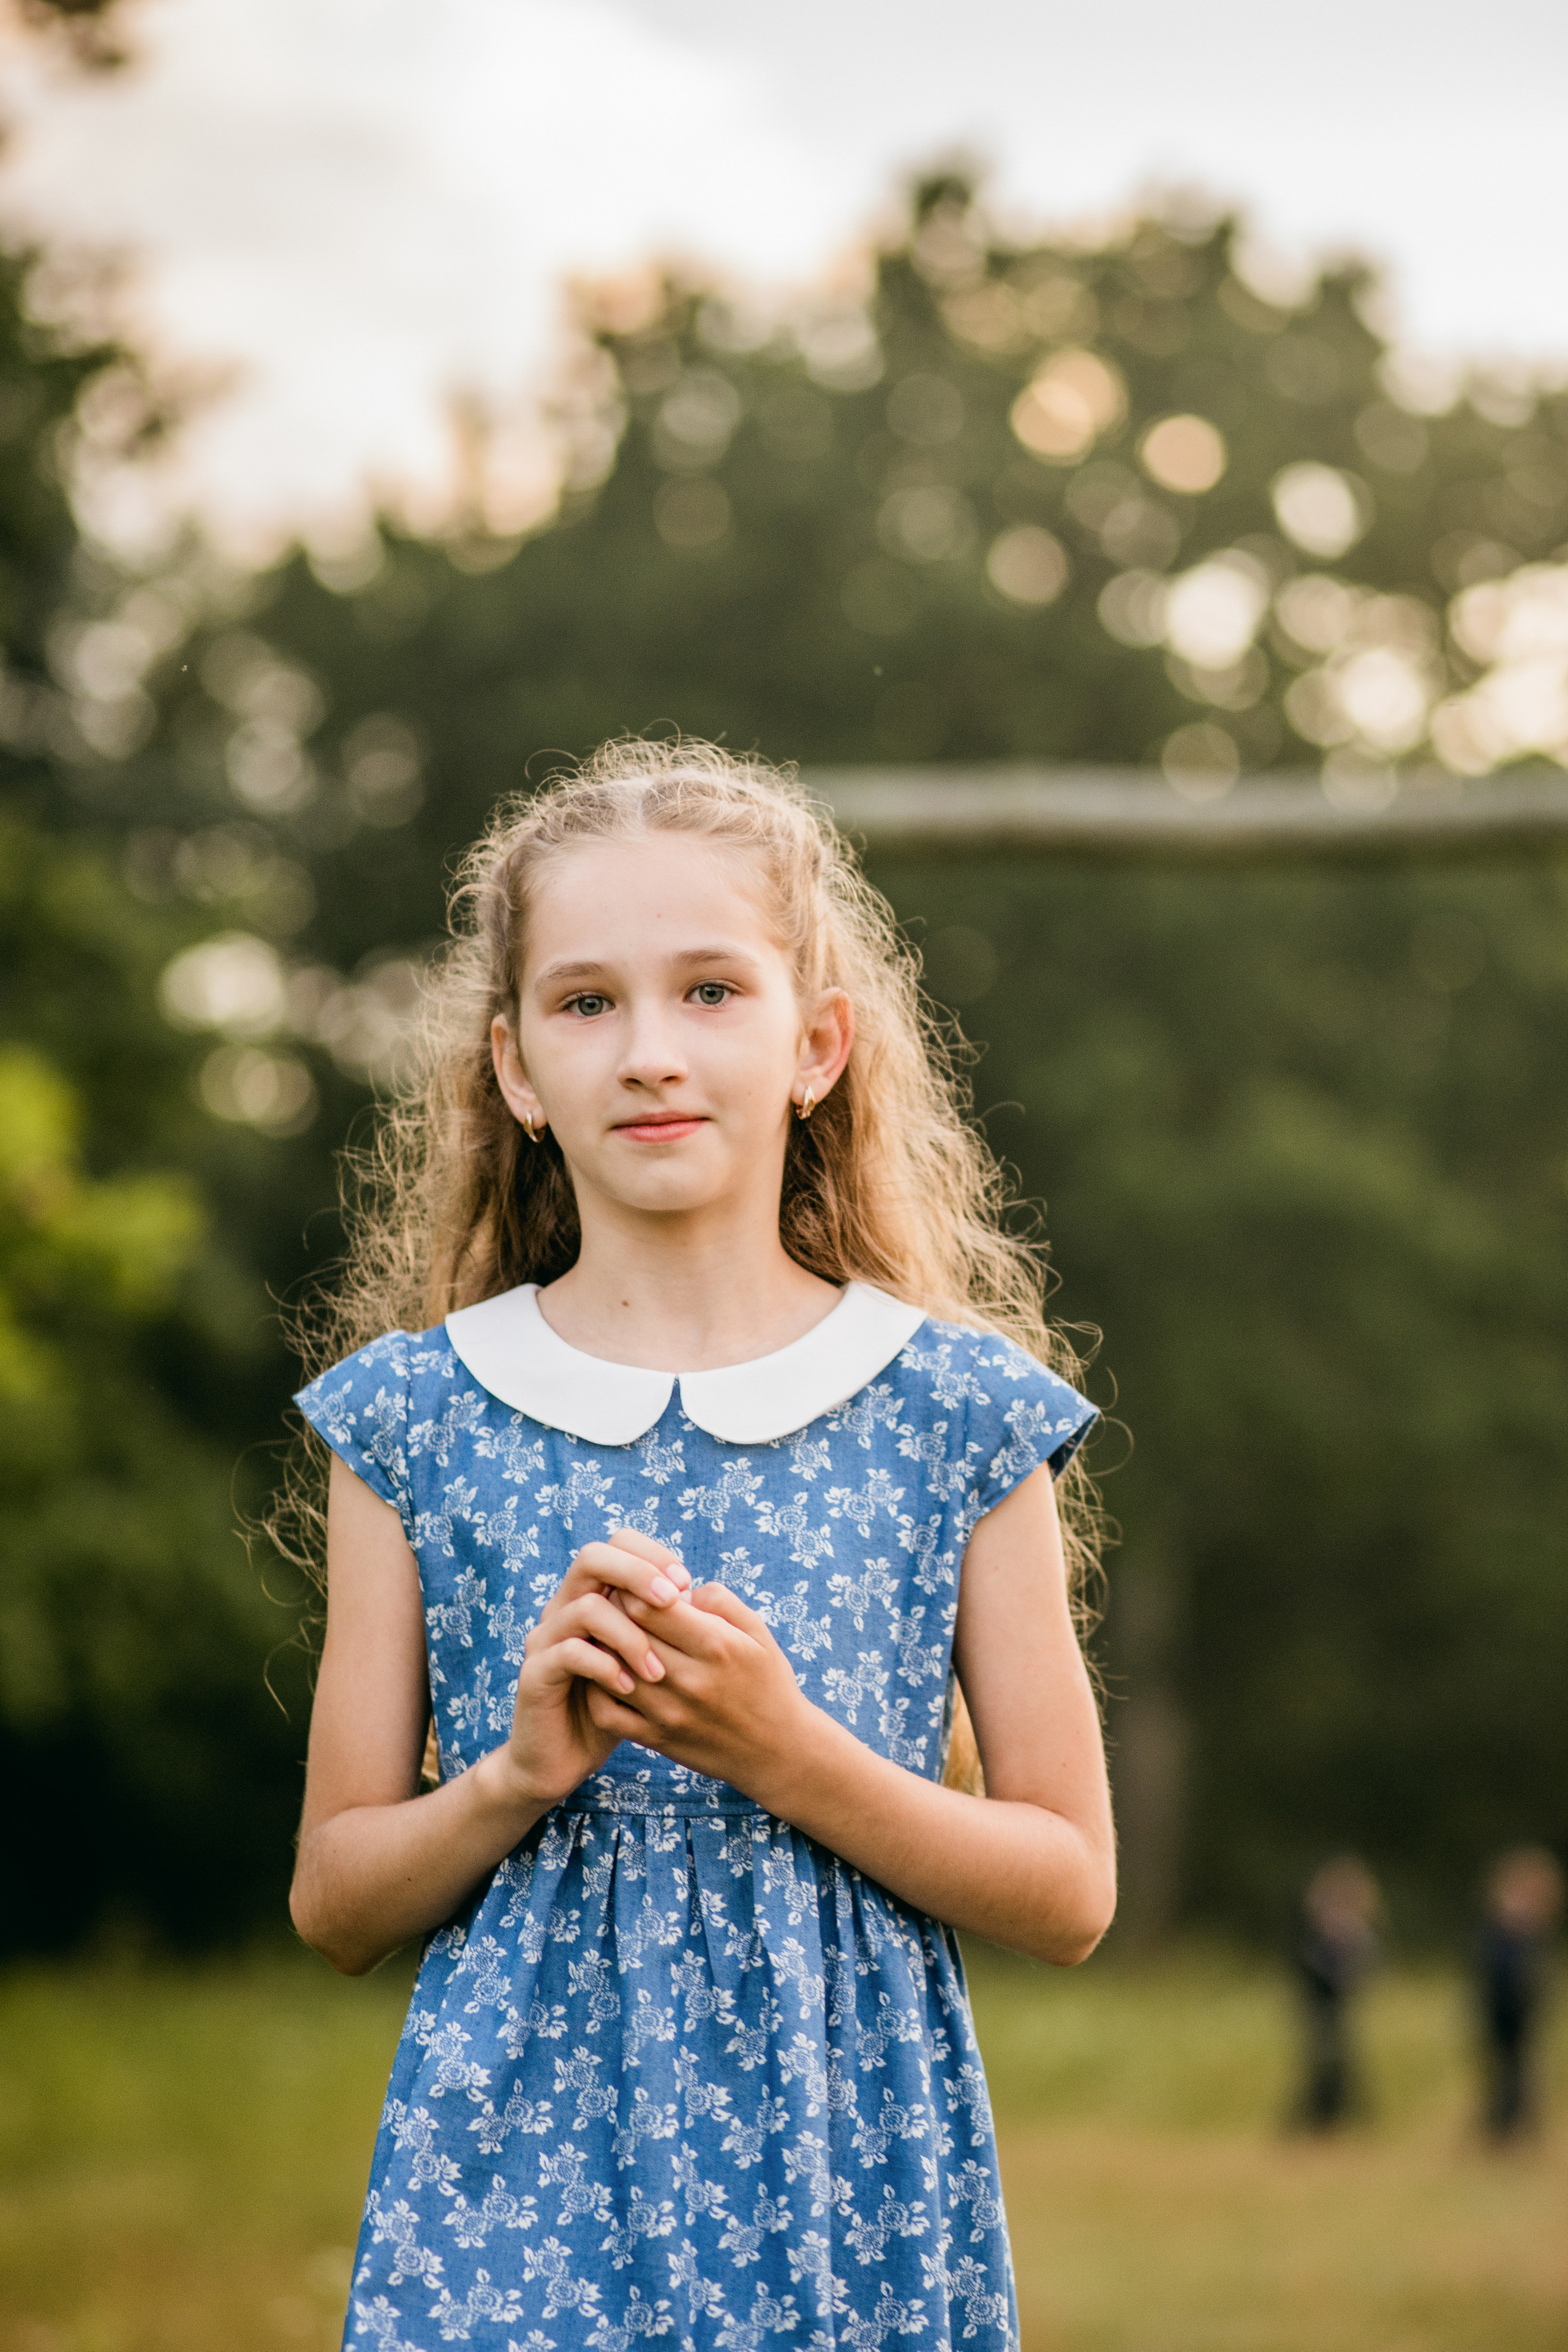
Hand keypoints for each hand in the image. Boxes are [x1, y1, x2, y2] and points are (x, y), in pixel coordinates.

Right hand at [502, 1528, 692, 1807]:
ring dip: (629, 1634)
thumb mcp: (645, 1661)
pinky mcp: (534, 1673)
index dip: (652, 1555)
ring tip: (657, 1670)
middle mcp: (564, 1607)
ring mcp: (546, 1638)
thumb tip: (699, 1595)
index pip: (616, 1544)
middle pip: (593, 1557)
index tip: (686, 1583)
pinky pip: (569, 1652)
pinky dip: (605, 1666)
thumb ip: (663, 1627)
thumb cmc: (615, 1707)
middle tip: (673, 1601)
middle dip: (638, 1572)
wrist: (563, 1758)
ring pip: (585, 1606)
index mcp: (592, 1595)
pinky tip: (629, 1687)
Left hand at [583, 1581, 818, 1805]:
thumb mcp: (757, 1632)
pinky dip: (598, 1689)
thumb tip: (677, 1588)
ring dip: (604, 1648)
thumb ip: (719, 1599)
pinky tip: (611, 1674)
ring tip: (613, 1638)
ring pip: (609, 1669)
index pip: (646, 1605)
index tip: (638, 1588)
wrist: (777, 1751)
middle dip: (614, 1613)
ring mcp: (669, 1713)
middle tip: (617, 1608)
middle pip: (624, 1633)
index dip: (633, 1588)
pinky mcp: (656, 1739)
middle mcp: (690, 1679)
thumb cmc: (767, 1682)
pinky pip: (606, 1711)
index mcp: (716, 1645)